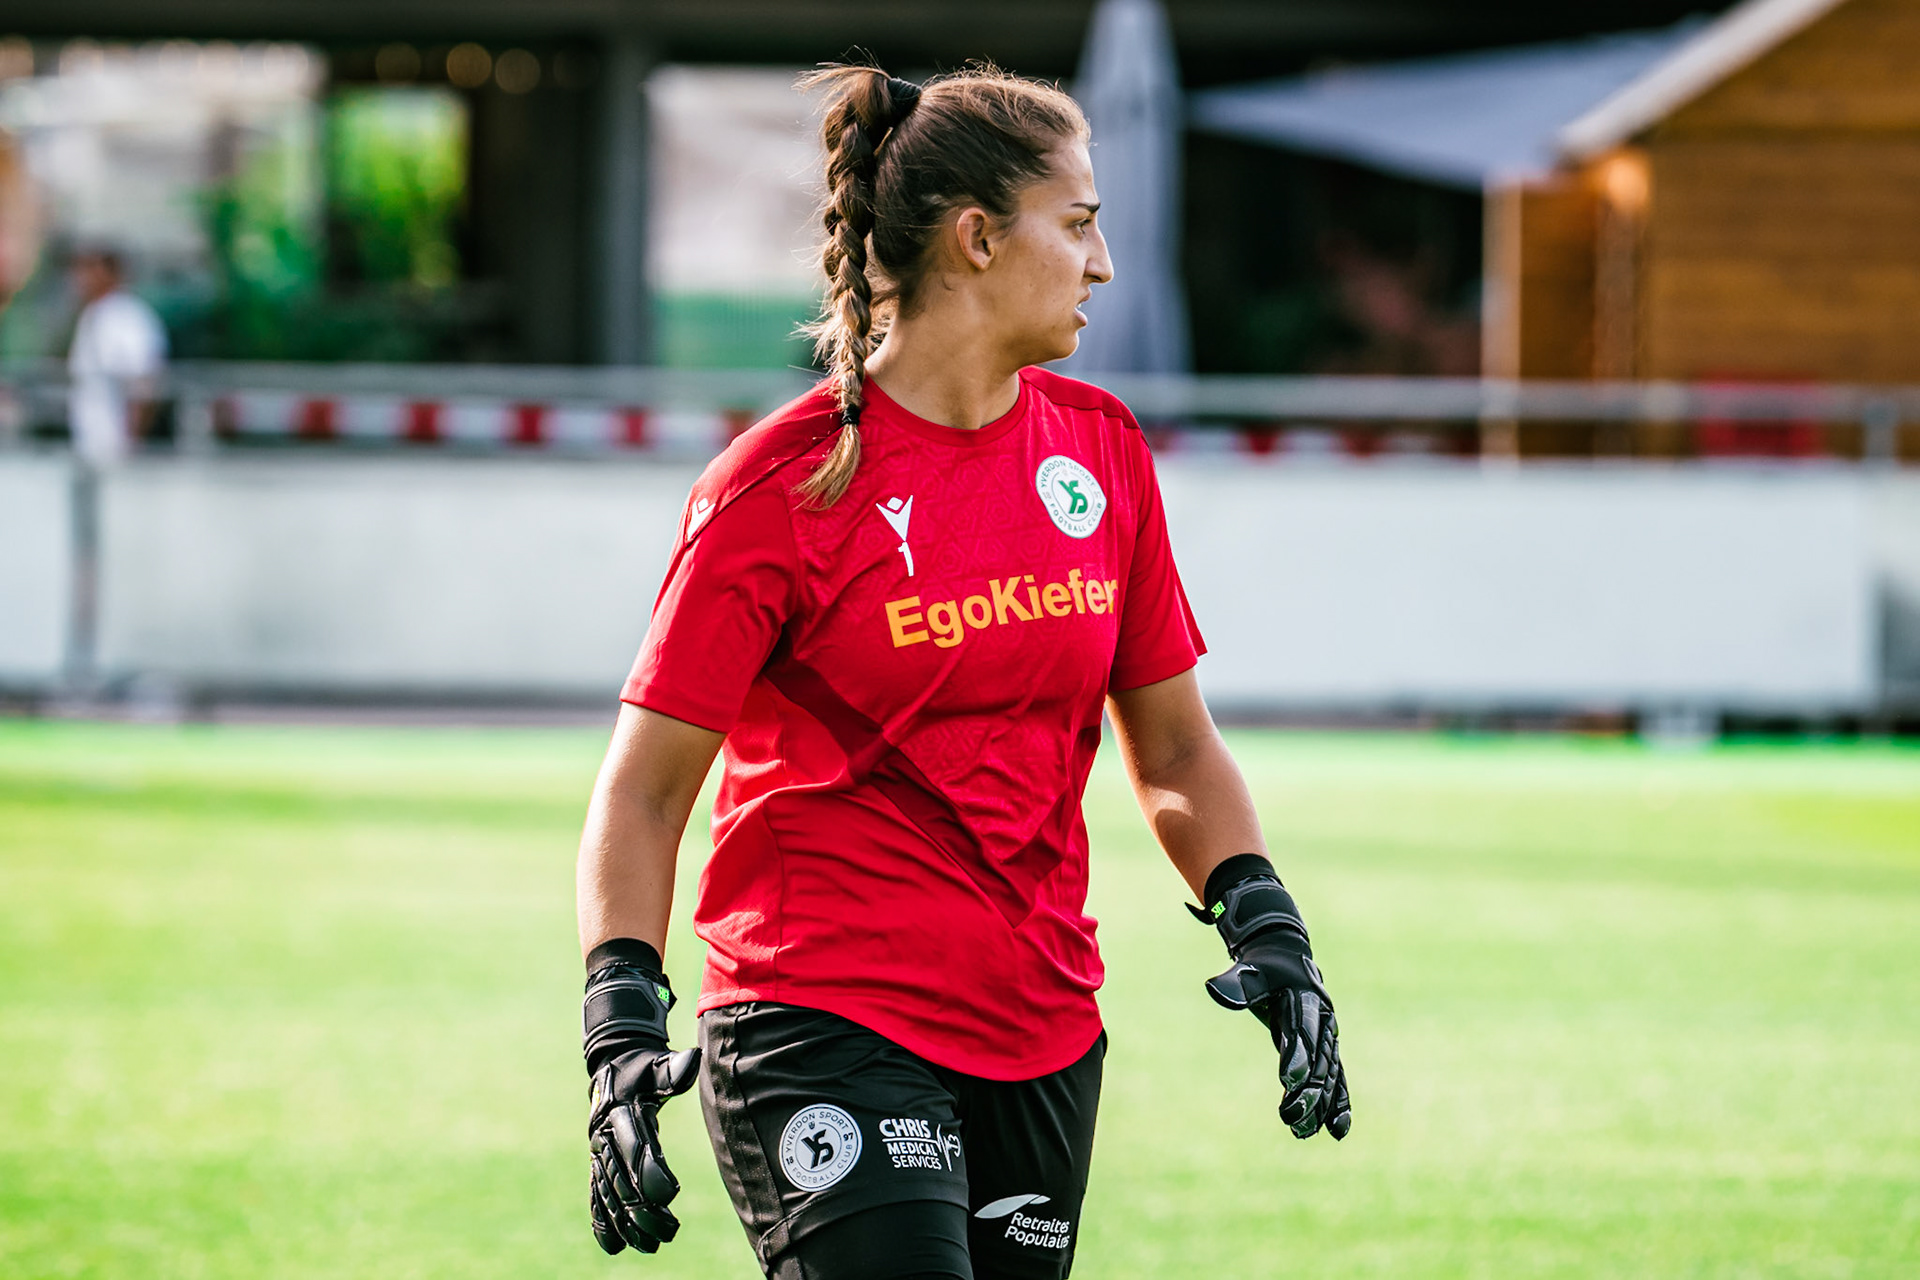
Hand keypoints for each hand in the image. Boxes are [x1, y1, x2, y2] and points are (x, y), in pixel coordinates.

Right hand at [582, 941, 701, 1253]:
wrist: (611, 1063)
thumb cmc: (641, 1065)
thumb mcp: (656, 1062)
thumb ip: (673, 1068)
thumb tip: (692, 1060)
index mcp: (622, 1114)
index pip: (637, 1148)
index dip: (651, 1172)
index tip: (669, 1196)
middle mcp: (605, 1137)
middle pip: (623, 1180)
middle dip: (643, 1210)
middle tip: (669, 1234)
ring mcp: (598, 1152)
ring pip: (609, 1194)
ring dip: (626, 1223)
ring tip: (649, 1247)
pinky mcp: (598, 1161)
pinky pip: (596, 1194)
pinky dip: (602, 1221)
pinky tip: (614, 1246)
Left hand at [1191, 856, 1351, 1139]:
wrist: (1287, 962)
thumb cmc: (1264, 968)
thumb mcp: (1250, 971)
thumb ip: (1237, 985)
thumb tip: (1214, 989)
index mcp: (1306, 999)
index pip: (1301, 1030)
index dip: (1296, 1054)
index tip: (1288, 1080)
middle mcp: (1324, 1021)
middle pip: (1318, 1059)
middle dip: (1308, 1089)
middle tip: (1291, 1116)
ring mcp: (1328, 1038)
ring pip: (1329, 1076)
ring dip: (1320, 1105)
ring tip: (1302, 1132)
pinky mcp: (1327, 1052)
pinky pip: (1337, 1080)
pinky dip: (1338, 1104)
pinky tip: (1336, 1132)